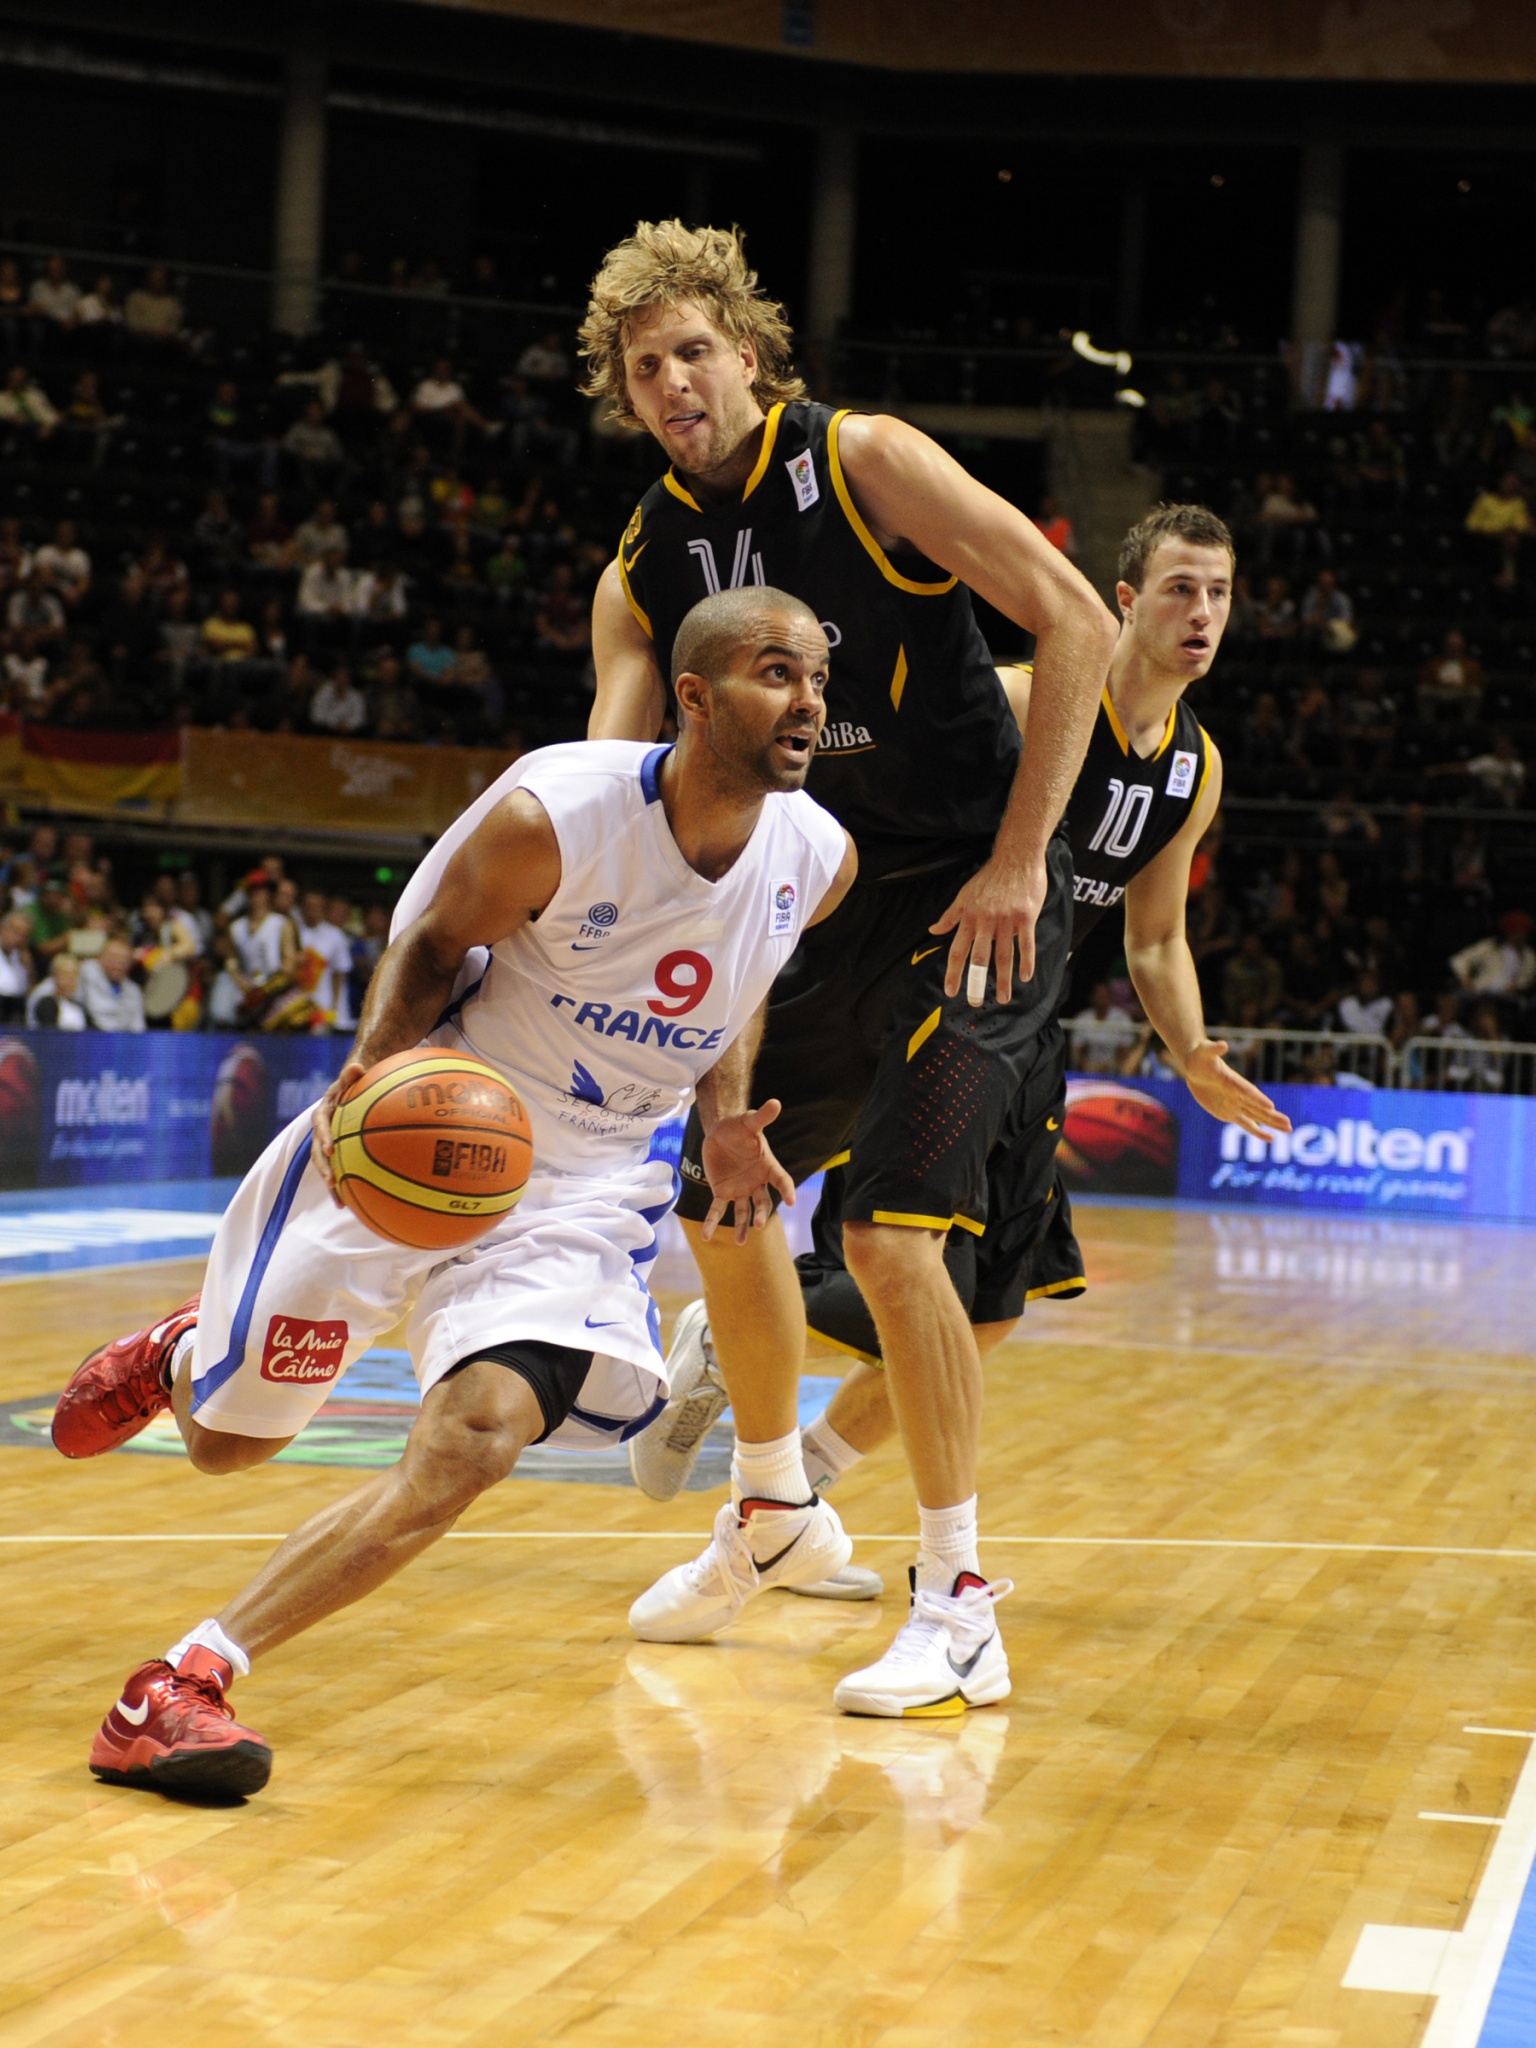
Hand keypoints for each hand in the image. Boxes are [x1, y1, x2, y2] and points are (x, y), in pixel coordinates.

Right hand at [312, 1059, 365, 1201]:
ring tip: (341, 1203)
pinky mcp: (338, 1153)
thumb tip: (357, 1066)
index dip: (324, 1137)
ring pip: (327, 1166)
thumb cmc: (354, 1083)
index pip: (321, 1125)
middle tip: (333, 1183)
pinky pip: (341, 1170)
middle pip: (319, 1153)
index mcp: (324, 1113)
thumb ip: (352, 1074)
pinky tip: (356, 1204)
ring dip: (333, 1184)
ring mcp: (329, 1144)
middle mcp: (322, 1131)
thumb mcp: (352, 1077)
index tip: (331, 1150)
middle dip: (324, 1169)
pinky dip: (346, 1185)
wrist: (351, 1090)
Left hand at [699, 1098, 795, 1245]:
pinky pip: (718, 1210)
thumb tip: (775, 1102)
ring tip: (740, 1242)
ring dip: (742, 1226)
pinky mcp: (723, 1192)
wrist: (720, 1132)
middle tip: (757, 1224)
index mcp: (768, 1167)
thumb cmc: (739, 1127)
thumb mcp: (749, 1122)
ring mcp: (740, 1189)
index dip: (787, 1190)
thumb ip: (762, 1117)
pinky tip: (706, 1236)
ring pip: (743, 1211)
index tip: (791, 1200)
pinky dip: (712, 1223)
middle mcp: (757, 1182)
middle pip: (763, 1202)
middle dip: (760, 1213)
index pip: (782, 1180)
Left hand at [931, 848, 1047, 1006]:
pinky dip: (1026, 961)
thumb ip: (950, 916)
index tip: (950, 991)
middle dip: (975, 982)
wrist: (1016, 858)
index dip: (953, 972)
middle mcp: (986, 921)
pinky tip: (1025, 977)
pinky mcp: (1025, 917)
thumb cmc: (990, 877)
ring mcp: (1006, 920)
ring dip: (1002, 979)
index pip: (958, 950)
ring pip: (1003, 955)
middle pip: (979, 957)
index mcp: (969, 918)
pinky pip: (1026, 944)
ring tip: (1002, 998)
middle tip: (974, 1002)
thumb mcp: (964, 895)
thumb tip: (933, 930)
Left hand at [1183, 1040, 1291, 1139]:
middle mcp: (1238, 1094)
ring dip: (1272, 1123)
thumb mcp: (1204, 1051)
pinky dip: (1257, 1131)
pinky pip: (1245, 1124)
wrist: (1196, 1066)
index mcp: (1233, 1081)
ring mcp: (1235, 1104)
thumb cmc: (1201, 1056)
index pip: (1247, 1091)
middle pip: (1258, 1107)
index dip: (1257, 1098)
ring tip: (1289, 1129)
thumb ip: (1214, 1049)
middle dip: (1272, 1116)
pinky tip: (1271, 1138)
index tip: (1270, 1106)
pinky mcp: (1228, 1112)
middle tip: (1289, 1124)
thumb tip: (1223, 1044)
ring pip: (1256, 1117)